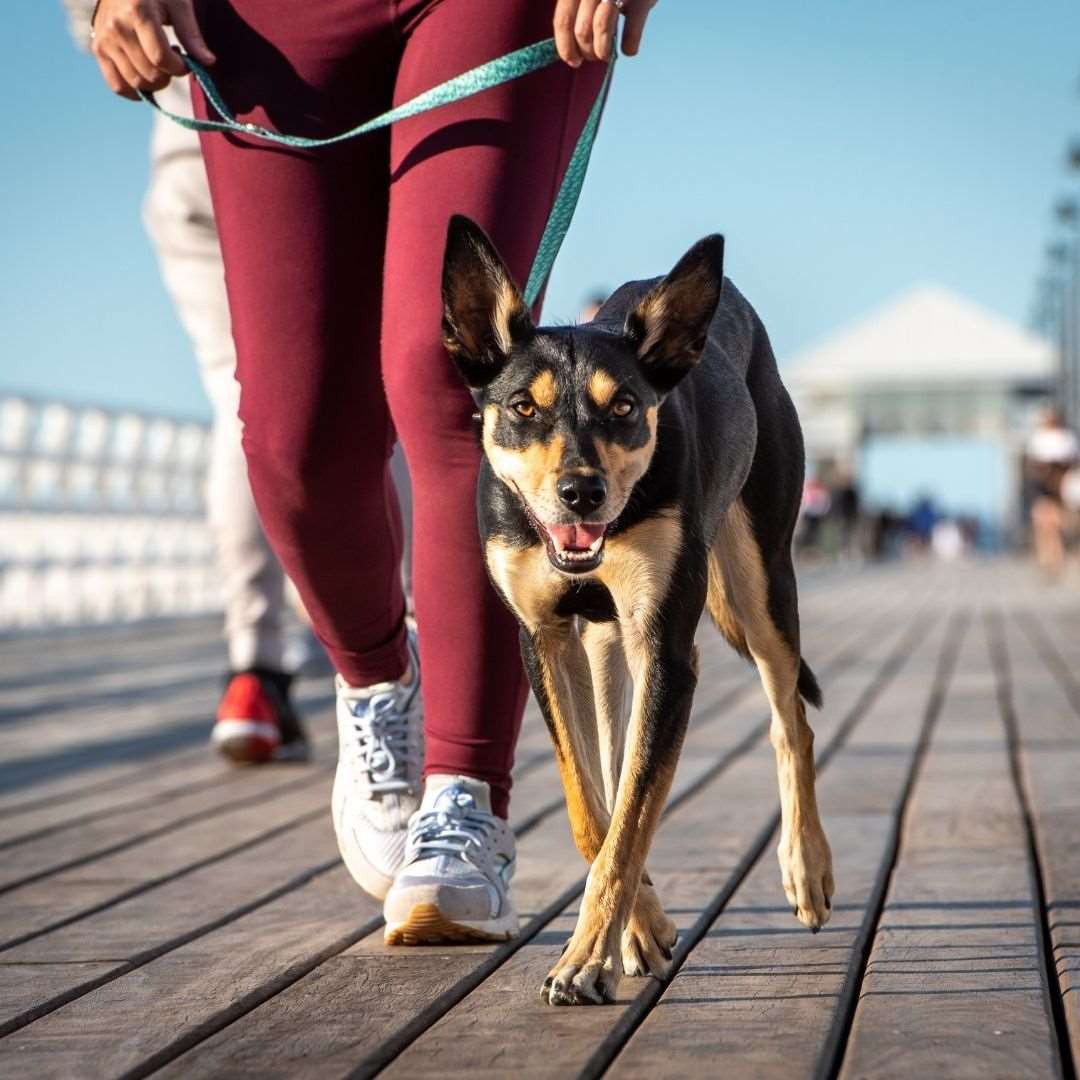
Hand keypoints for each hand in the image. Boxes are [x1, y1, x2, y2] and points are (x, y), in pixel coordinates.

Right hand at [90, 0, 215, 100]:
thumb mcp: (178, 3)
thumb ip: (191, 34)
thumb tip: (208, 62)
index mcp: (137, 12)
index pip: (161, 59)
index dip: (180, 68)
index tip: (185, 61)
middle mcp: (117, 27)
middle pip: (150, 74)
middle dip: (169, 75)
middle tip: (172, 60)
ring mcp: (105, 39)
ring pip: (136, 83)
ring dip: (155, 83)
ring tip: (158, 63)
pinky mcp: (98, 49)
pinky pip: (117, 86)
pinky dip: (135, 91)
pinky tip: (146, 79)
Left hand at [553, 0, 658, 66]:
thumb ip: (577, 13)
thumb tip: (569, 50)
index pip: (563, 20)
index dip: (566, 47)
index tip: (573, 61)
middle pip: (582, 31)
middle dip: (587, 51)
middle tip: (595, 55)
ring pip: (601, 29)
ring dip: (603, 51)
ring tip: (607, 54)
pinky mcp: (642, 0)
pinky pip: (631, 31)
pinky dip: (629, 45)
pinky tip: (628, 49)